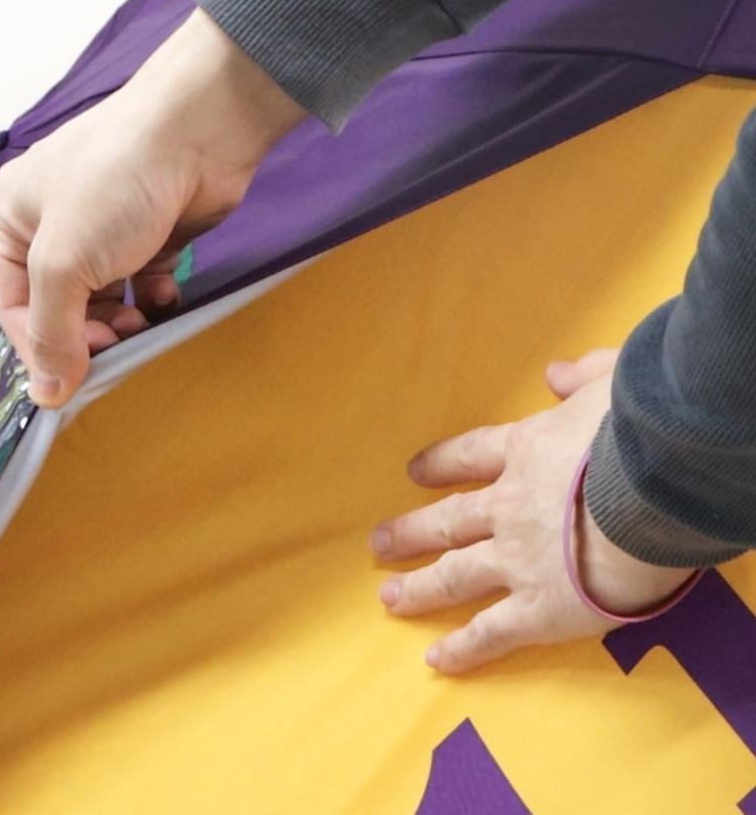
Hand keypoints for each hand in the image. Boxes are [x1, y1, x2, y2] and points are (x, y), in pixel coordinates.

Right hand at [0, 8, 306, 407]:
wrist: (198, 133)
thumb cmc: (115, 185)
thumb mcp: (64, 260)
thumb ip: (52, 331)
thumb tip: (45, 396)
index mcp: (16, 220)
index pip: (15, 305)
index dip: (40, 346)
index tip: (72, 377)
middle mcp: (57, 225)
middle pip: (62, 306)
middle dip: (86, 333)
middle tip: (115, 342)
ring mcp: (109, 229)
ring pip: (105, 299)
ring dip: (120, 321)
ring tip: (138, 321)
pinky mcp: (154, 234)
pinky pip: (144, 283)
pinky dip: (152, 298)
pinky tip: (165, 296)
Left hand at [371, 349, 695, 672]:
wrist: (652, 489)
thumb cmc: (640, 430)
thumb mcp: (614, 380)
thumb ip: (583, 374)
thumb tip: (556, 372)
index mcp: (525, 451)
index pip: (469, 455)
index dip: (440, 463)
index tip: (414, 471)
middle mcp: (508, 507)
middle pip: (447, 520)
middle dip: (410, 532)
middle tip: (378, 544)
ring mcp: (517, 559)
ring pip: (455, 574)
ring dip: (420, 587)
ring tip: (390, 597)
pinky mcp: (539, 609)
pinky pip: (492, 632)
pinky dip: (463, 648)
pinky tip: (435, 659)